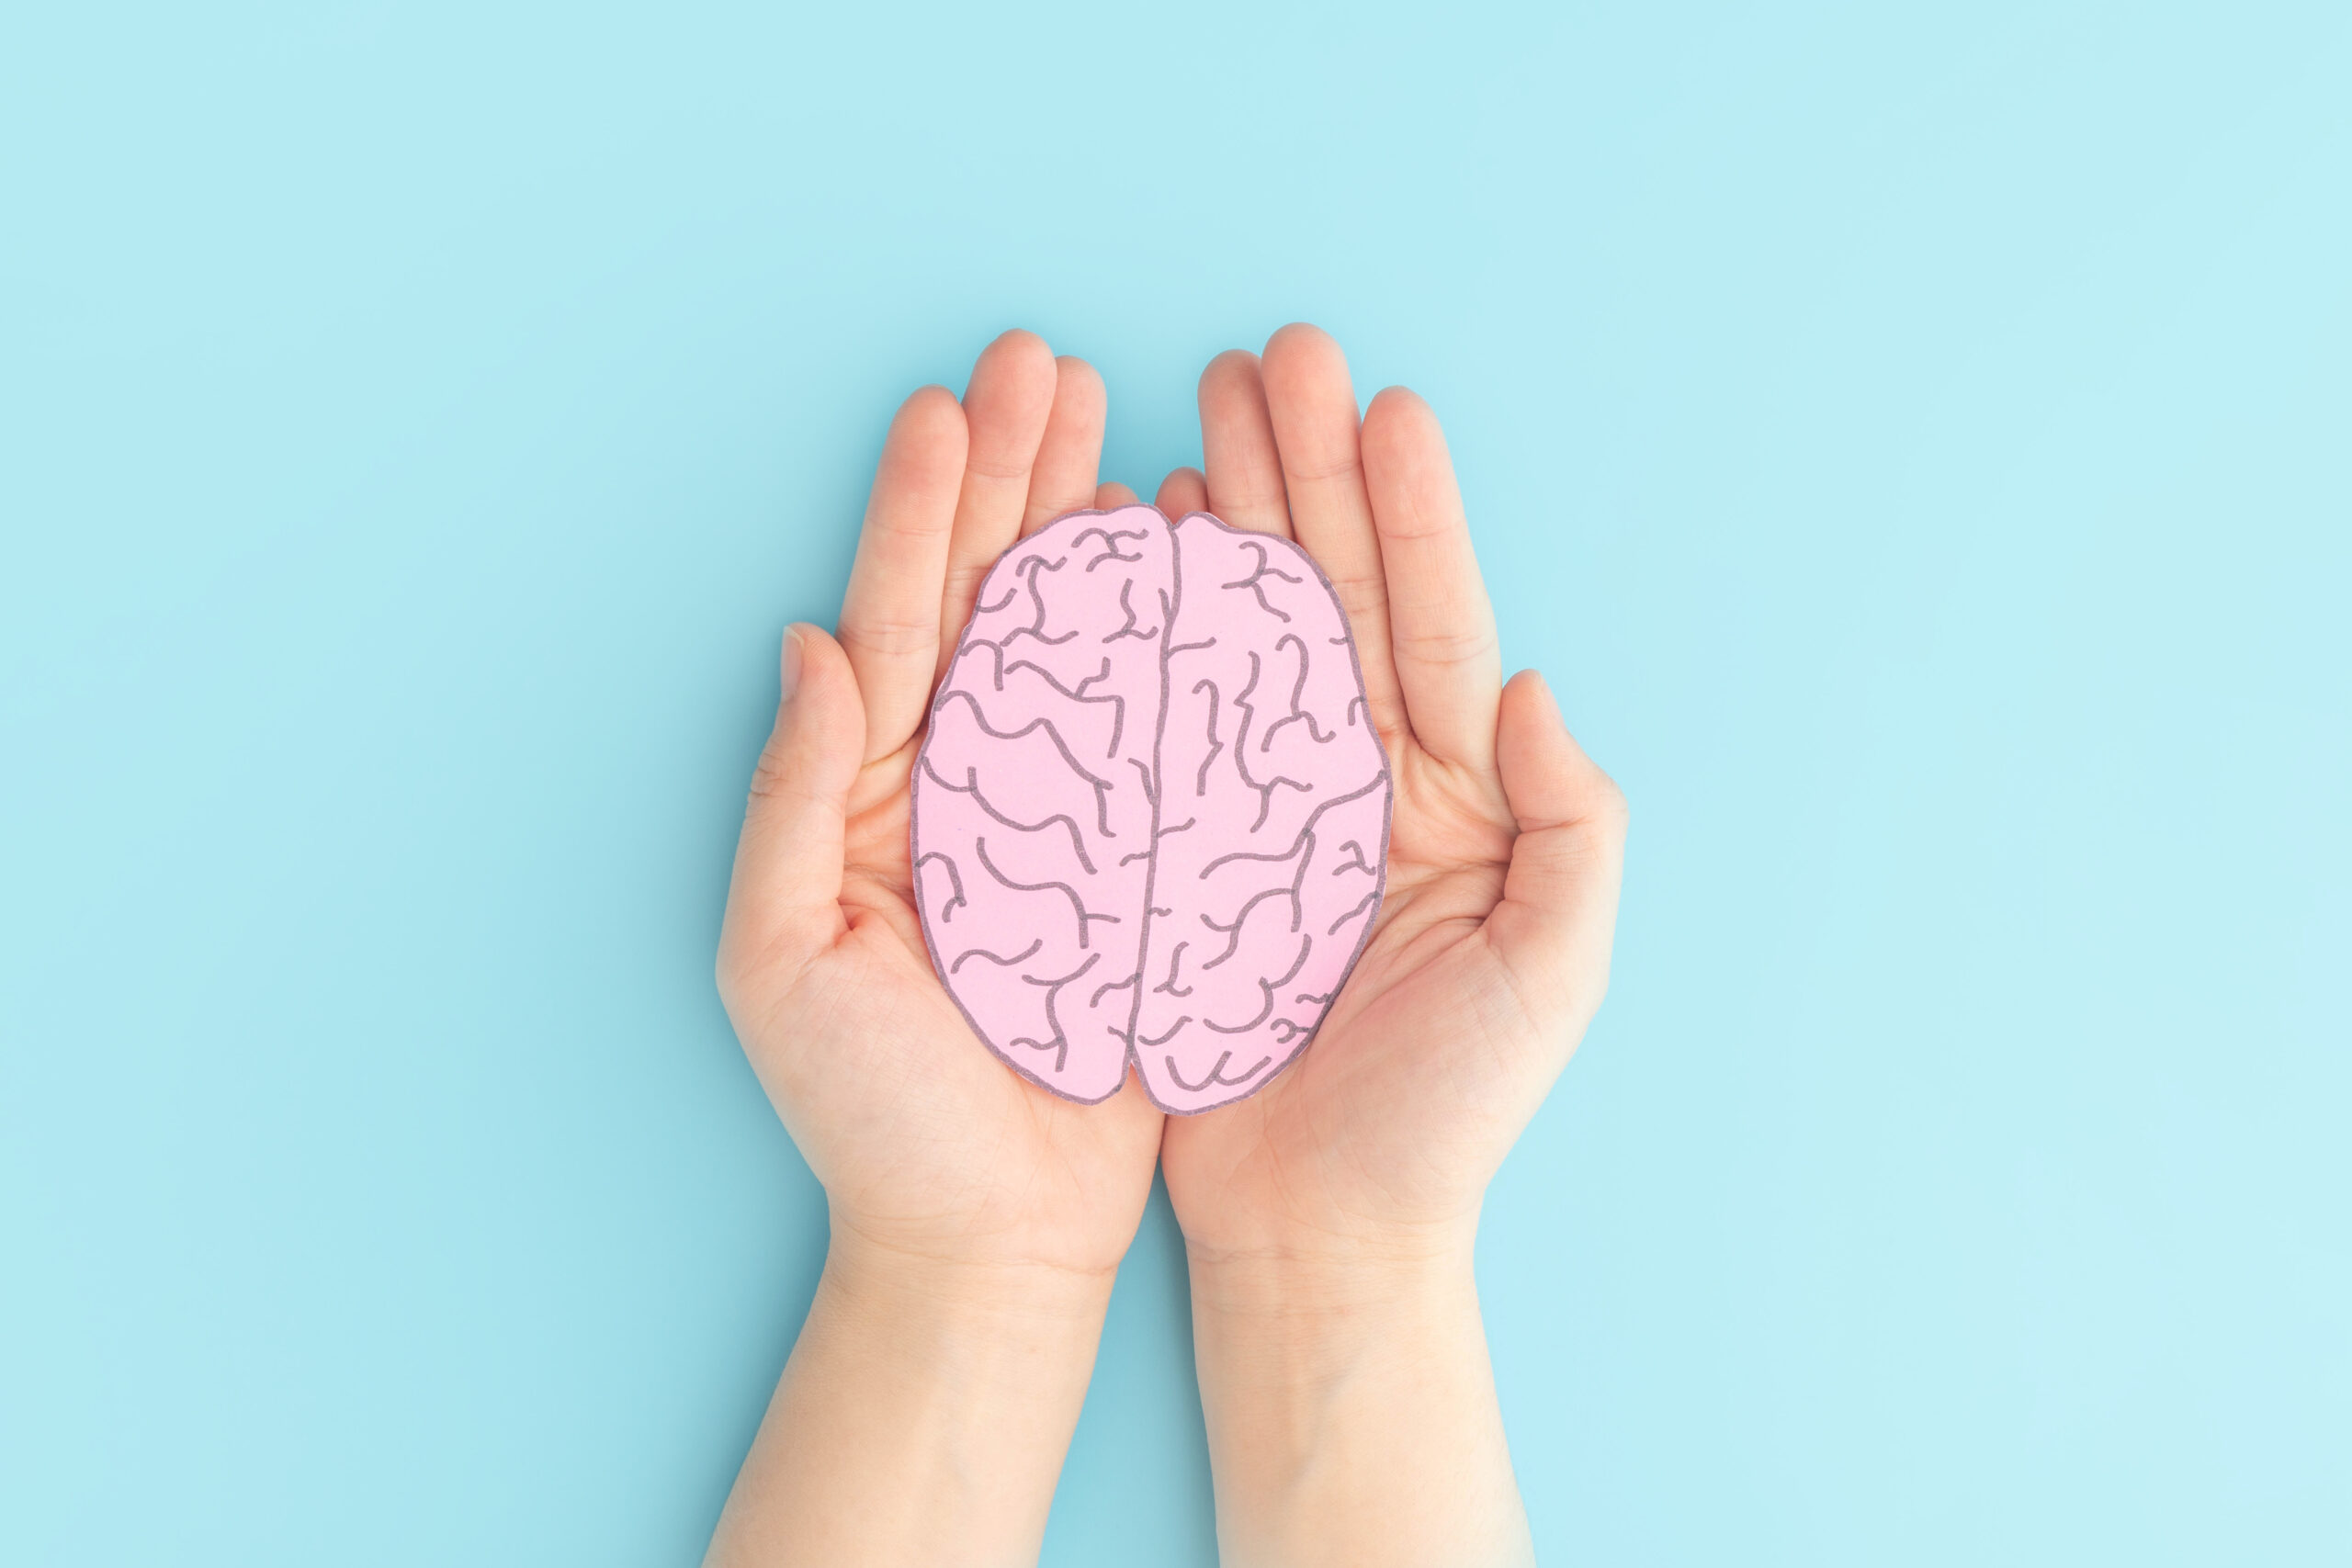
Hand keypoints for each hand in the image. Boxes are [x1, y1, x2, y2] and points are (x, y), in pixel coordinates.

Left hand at [707, 332, 1164, 1565]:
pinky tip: (1180, 550)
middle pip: (988, 597)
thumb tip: (804, 644)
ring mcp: (1053, 814)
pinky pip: (1152, 723)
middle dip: (1011, 476)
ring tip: (1107, 416)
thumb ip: (795, 797)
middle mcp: (963, 783)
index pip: (898, 618)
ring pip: (1073, 639)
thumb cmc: (870, 1115)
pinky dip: (1164, 631)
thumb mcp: (787, 956)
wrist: (988, 1235)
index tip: (950, 403)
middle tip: (1041, 363)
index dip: (921, 508)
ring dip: (1082, 524)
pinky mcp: (1134, 859)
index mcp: (872, 794)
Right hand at [1153, 326, 1627, 1566]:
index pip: (1436, 627)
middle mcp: (1361, 779)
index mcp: (1457, 798)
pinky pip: (1164, 713)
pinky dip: (1151, 621)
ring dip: (1232, 515)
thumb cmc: (1445, 1119)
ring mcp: (1266, 805)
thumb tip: (1542, 689)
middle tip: (1278, 356)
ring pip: (1248, 629)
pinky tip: (1135, 540)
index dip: (1414, 516)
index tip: (1387, 407)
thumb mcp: (1552, 977)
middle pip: (1338, 594)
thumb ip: (1576, 829)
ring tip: (1200, 405)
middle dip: (1311, 472)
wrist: (1321, 1233)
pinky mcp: (1182, 847)